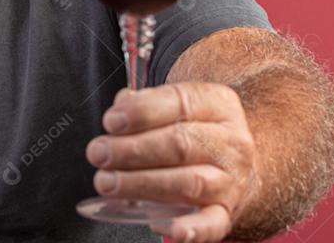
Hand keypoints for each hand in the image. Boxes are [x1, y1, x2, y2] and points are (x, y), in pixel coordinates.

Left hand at [85, 82, 259, 242]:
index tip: (110, 122)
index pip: (181, 102)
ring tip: (107, 182)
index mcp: (219, 105)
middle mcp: (231, 142)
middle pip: (181, 144)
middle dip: (133, 150)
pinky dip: (193, 230)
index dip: (142, 111)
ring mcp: (232, 180)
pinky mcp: (228, 212)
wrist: (234, 166)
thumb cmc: (193, 131)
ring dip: (142, 184)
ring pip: (189, 182)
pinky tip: (171, 230)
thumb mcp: (177, 106)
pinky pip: (213, 223)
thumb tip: (120, 110)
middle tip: (99, 154)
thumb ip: (146, 103)